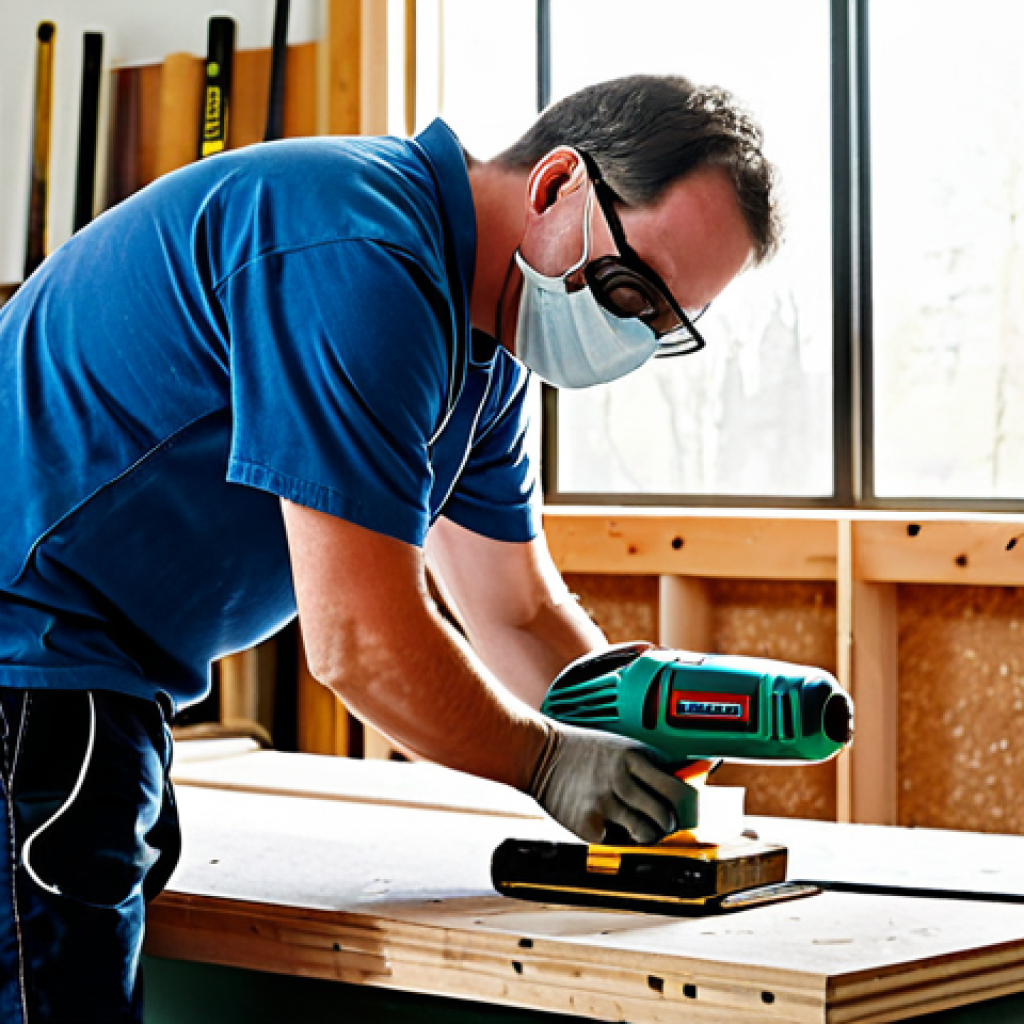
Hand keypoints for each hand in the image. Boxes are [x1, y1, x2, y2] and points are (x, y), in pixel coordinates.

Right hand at [527, 721, 688, 844]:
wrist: (539, 753)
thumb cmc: (583, 750)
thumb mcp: (621, 746)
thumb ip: (649, 764)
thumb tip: (685, 781)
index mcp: (634, 757)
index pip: (676, 790)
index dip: (684, 805)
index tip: (682, 809)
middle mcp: (621, 779)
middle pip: (665, 816)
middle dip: (667, 824)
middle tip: (661, 823)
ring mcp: (604, 802)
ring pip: (646, 834)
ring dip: (646, 835)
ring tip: (637, 828)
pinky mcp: (587, 824)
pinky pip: (617, 842)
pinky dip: (615, 838)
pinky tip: (607, 824)